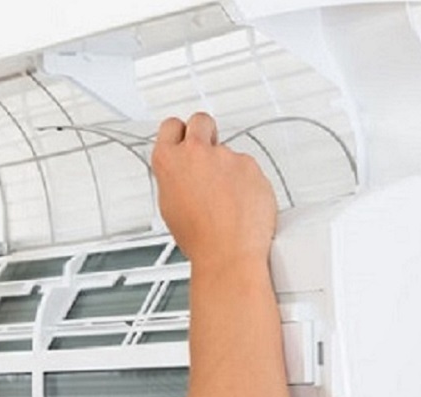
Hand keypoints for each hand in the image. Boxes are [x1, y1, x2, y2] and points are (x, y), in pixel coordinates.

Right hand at [151, 112, 277, 266]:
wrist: (229, 252)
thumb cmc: (200, 238)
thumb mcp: (170, 206)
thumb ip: (175, 178)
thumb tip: (181, 173)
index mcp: (169, 161)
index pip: (170, 126)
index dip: (177, 133)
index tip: (182, 137)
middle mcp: (197, 152)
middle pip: (200, 121)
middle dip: (203, 131)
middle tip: (207, 150)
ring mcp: (226, 156)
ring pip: (228, 151)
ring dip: (228, 167)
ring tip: (226, 198)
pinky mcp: (251, 165)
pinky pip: (247, 167)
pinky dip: (246, 181)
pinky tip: (241, 202)